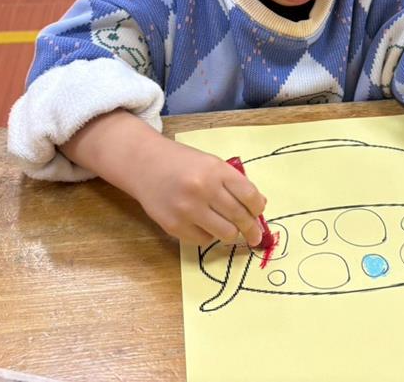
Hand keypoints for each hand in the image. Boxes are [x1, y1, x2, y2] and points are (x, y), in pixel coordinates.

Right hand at [124, 135, 267, 248]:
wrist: (145, 164)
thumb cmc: (182, 163)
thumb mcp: (211, 163)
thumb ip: (234, 182)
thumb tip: (259, 205)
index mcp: (216, 170)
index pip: (249, 195)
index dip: (258, 208)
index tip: (258, 214)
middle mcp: (203, 189)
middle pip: (239, 217)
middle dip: (252, 230)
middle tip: (255, 236)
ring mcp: (187, 209)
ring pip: (225, 233)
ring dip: (231, 234)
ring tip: (230, 231)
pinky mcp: (174, 226)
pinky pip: (203, 240)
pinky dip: (209, 236)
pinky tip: (204, 226)